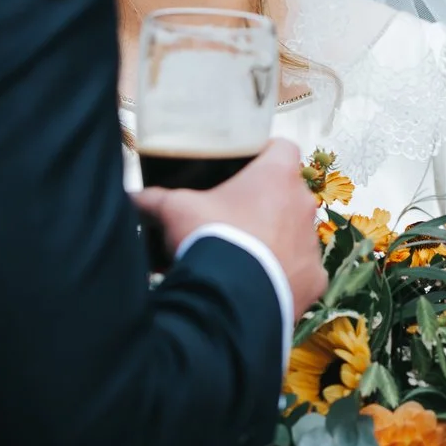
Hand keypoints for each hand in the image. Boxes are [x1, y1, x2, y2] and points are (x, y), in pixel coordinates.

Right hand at [136, 139, 326, 312]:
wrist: (229, 298)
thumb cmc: (209, 237)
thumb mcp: (174, 210)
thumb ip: (154, 199)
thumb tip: (131, 198)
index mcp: (278, 176)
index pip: (283, 148)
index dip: (265, 154)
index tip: (245, 167)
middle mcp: (303, 205)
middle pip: (288, 193)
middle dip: (265, 203)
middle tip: (234, 217)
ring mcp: (311, 244)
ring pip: (296, 233)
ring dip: (276, 239)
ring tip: (244, 255)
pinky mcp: (314, 280)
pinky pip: (302, 272)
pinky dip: (284, 277)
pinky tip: (260, 284)